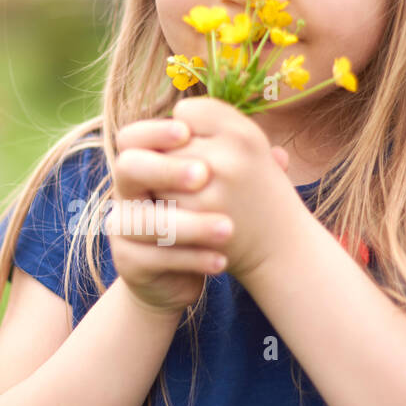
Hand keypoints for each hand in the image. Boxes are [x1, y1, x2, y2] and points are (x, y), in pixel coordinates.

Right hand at [107, 115, 238, 314]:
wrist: (179, 274)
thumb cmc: (200, 221)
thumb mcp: (214, 192)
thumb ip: (236, 171)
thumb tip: (282, 157)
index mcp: (145, 167)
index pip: (133, 137)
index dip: (155, 131)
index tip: (187, 132)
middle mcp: (127, 194)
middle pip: (128, 168)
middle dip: (165, 169)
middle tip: (204, 175)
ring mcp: (122, 229)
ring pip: (144, 221)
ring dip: (189, 224)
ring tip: (227, 229)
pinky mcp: (128, 263)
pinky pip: (154, 259)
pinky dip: (191, 259)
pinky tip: (221, 262)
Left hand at [160, 97, 296, 284]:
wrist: (283, 249)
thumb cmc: (260, 195)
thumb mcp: (253, 152)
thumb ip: (214, 128)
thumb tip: (165, 121)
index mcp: (245, 132)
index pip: (186, 111)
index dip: (186, 131)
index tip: (199, 149)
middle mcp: (232, 151)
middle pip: (168, 140)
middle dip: (172, 157)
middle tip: (195, 178)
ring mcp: (213, 183)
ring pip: (157, 168)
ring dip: (164, 183)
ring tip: (190, 198)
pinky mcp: (196, 213)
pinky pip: (158, 199)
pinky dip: (165, 208)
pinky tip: (185, 218)